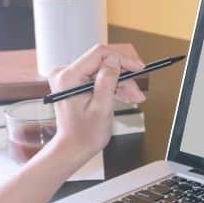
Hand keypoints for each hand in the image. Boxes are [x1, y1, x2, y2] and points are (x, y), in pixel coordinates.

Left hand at [47, 44, 145, 159]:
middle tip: (137, 92)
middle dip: (122, 76)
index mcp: (68, 77)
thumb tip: (114, 60)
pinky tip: (123, 96)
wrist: (73, 148)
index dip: (122, 60)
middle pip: (102, 63)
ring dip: (119, 83)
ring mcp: (68, 77)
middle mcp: (65, 73)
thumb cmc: (84, 135)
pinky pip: (97, 78)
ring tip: (133, 97)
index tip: (138, 68)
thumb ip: (107, 81)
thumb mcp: (101, 108)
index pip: (99, 55)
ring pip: (102, 71)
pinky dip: (111, 86)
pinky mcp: (74, 82)